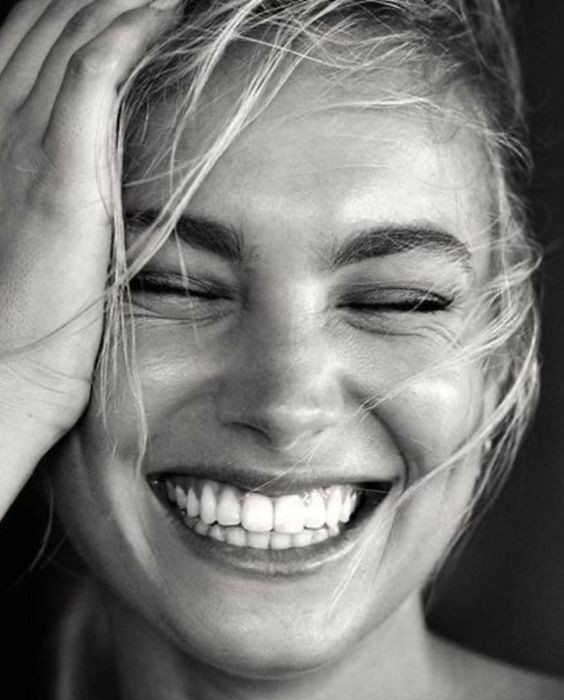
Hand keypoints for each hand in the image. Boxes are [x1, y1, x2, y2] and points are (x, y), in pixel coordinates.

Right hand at [0, 0, 178, 449]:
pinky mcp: (60, 167)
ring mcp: (25, 137)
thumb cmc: (21, 313)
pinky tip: (164, 9)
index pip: (35, 37)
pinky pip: (96, 70)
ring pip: (74, 30)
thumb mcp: (32, 228)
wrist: (3, 369)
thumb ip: (55, 183)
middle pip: (52, 19)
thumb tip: (90, 169)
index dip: (81, 7)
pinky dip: (129, 29)